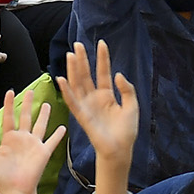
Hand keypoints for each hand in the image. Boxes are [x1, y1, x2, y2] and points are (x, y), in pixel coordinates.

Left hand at [0, 87, 66, 193]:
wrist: (15, 190)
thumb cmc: (2, 175)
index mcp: (8, 138)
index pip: (9, 117)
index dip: (9, 105)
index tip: (10, 92)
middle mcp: (22, 139)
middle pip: (26, 117)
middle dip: (28, 104)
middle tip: (30, 91)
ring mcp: (34, 145)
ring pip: (40, 125)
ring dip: (43, 115)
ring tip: (46, 104)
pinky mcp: (43, 152)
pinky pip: (52, 141)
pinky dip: (58, 135)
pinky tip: (63, 127)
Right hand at [57, 40, 138, 167]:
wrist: (120, 149)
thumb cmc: (126, 130)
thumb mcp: (132, 106)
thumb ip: (127, 90)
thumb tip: (118, 74)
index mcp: (107, 95)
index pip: (103, 72)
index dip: (102, 58)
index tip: (101, 43)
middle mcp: (94, 97)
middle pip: (86, 74)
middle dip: (82, 59)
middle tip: (78, 44)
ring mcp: (87, 105)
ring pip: (77, 83)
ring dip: (73, 69)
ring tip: (70, 55)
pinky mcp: (81, 115)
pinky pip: (72, 100)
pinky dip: (66, 90)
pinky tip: (62, 78)